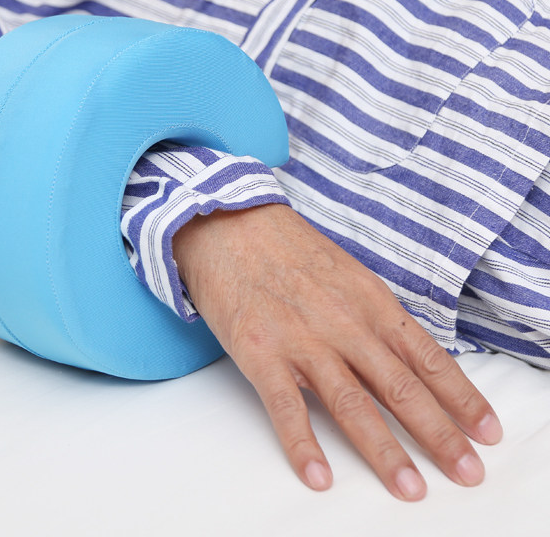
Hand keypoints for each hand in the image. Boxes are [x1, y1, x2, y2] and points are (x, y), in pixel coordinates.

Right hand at [173, 204, 502, 500]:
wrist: (227, 223)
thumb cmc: (286, 247)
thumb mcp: (345, 273)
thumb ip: (374, 316)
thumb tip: (407, 359)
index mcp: (369, 300)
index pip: (426, 356)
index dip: (461, 397)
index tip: (485, 431)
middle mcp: (343, 322)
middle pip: (400, 387)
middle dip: (438, 435)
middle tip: (466, 473)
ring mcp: (301, 338)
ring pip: (351, 403)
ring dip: (384, 450)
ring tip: (410, 488)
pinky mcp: (260, 350)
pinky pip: (285, 405)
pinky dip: (303, 444)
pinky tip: (319, 475)